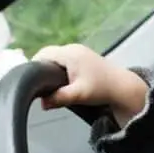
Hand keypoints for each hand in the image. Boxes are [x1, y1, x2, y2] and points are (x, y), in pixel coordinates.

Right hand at [32, 44, 147, 126]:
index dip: (34, 66)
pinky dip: (61, 69)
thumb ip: (59, 98)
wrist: (123, 88)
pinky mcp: (84, 58)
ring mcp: (79, 52)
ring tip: (48, 85)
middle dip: (42, 69)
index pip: (43, 54)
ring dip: (52, 69)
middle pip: (49, 55)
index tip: (30, 80)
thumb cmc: (102, 89)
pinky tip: (61, 82)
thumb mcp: (78, 96)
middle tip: (38, 85)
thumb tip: (43, 103)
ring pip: (57, 58)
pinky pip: (66, 60)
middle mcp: (73, 48)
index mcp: (69, 53)